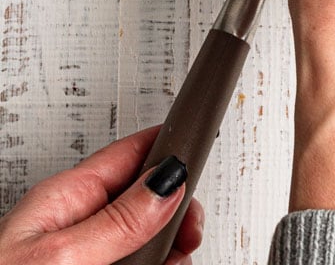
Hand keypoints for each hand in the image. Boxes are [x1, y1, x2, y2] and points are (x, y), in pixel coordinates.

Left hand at [0, 127, 202, 264]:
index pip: (133, 152)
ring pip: (143, 247)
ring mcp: (80, 260)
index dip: (172, 150)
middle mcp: (73, 227)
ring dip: (166, 257)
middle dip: (175, 217)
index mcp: (64, 199)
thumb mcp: (63, 257)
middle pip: (146, 203)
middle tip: (187, 240)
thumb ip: (118, 220)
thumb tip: (167, 180)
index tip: (202, 160)